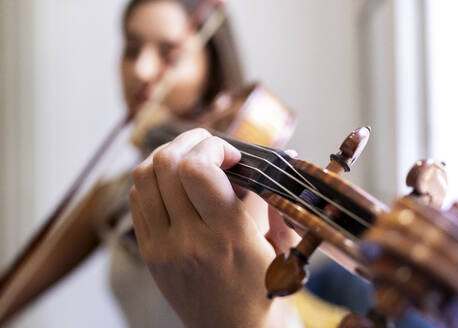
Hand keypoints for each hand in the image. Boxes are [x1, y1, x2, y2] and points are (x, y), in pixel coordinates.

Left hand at [130, 128, 299, 327]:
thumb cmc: (264, 294)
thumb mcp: (277, 246)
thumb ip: (267, 199)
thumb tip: (268, 159)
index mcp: (228, 237)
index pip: (197, 170)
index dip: (214, 147)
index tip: (233, 155)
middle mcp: (189, 240)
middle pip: (166, 164)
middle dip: (190, 141)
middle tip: (210, 147)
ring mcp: (162, 248)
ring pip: (144, 177)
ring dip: (168, 156)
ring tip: (190, 160)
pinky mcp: (149, 254)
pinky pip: (138, 200)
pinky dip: (154, 180)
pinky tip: (175, 185)